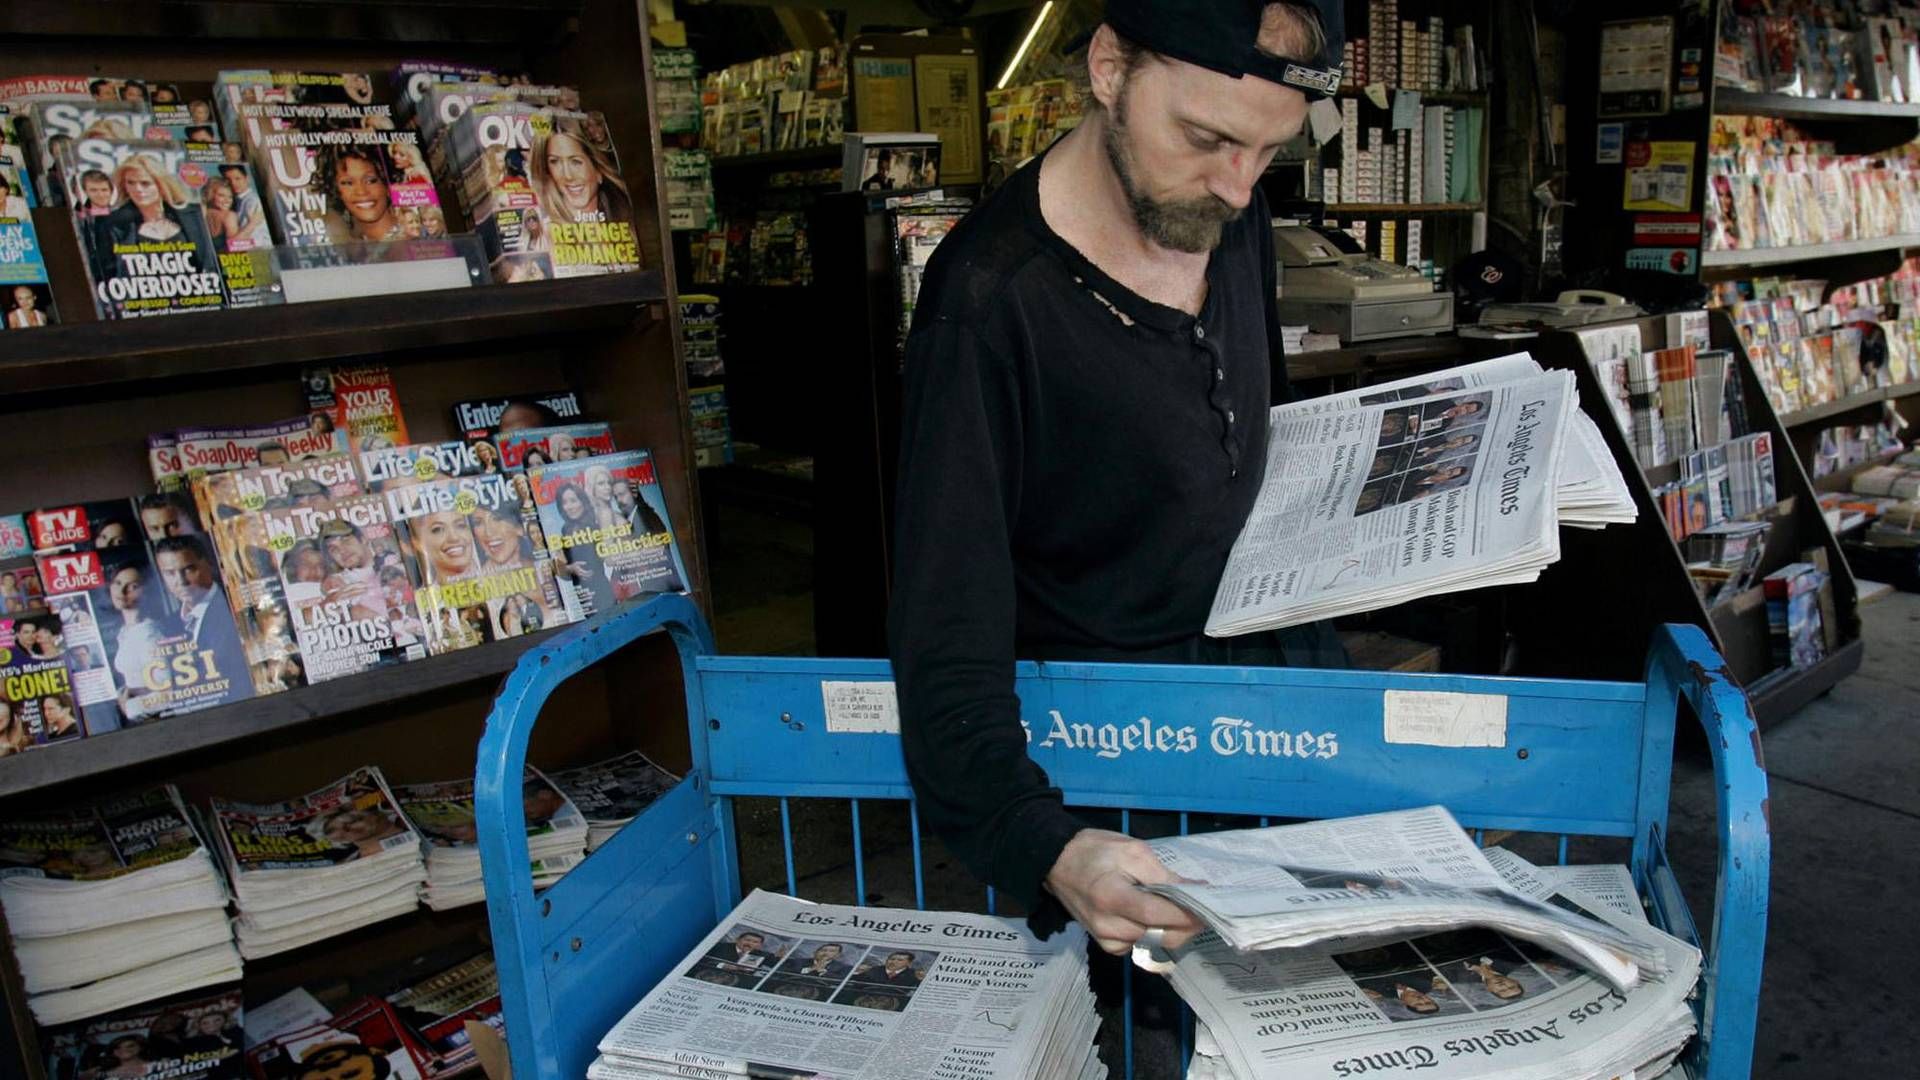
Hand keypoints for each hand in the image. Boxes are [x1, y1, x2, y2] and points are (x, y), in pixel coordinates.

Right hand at [1044, 828, 1202, 955]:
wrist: (1056, 862)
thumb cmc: (1095, 850)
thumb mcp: (1131, 851)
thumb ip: (1162, 874)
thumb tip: (1195, 890)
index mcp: (1113, 897)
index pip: (1159, 914)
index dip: (1187, 913)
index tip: (1210, 906)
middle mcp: (1108, 925)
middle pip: (1161, 934)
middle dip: (1186, 924)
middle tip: (1200, 908)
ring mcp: (1105, 939)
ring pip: (1153, 941)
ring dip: (1170, 928)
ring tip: (1176, 907)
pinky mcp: (1105, 945)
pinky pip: (1138, 944)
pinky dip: (1151, 932)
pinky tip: (1149, 915)